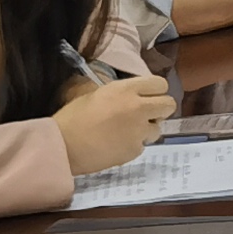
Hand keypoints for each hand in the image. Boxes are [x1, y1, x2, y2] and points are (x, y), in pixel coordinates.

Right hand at [53, 74, 179, 172]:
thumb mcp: (97, 94)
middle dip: (160, 109)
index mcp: (126, 89)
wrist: (63, 146)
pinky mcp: (135, 150)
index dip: (155, 90)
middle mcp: (138, 108)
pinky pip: (143, 145)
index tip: (148, 96)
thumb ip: (121, 93)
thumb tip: (135, 95)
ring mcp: (139, 131)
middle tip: (147, 114)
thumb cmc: (73, 117)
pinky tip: (117, 144)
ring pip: (158, 128)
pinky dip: (134, 145)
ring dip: (147, 129)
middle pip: (169, 104)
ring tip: (127, 132)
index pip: (160, 83)